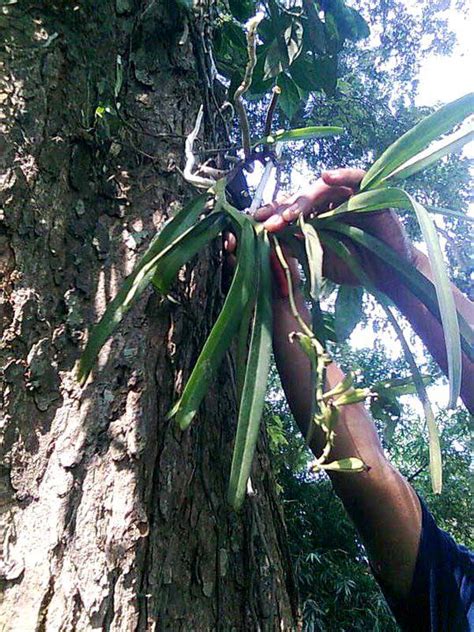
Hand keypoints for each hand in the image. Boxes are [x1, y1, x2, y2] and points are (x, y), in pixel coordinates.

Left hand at [255, 168, 416, 288]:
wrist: (387, 275)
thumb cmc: (354, 266)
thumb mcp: (319, 260)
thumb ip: (298, 249)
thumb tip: (271, 241)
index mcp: (315, 216)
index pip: (291, 209)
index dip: (274, 213)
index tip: (256, 222)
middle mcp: (329, 203)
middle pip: (302, 198)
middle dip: (284, 210)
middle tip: (270, 223)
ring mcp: (348, 196)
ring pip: (323, 188)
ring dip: (305, 199)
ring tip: (290, 214)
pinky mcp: (370, 194)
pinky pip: (356, 177)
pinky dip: (342, 175)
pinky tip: (327, 176)